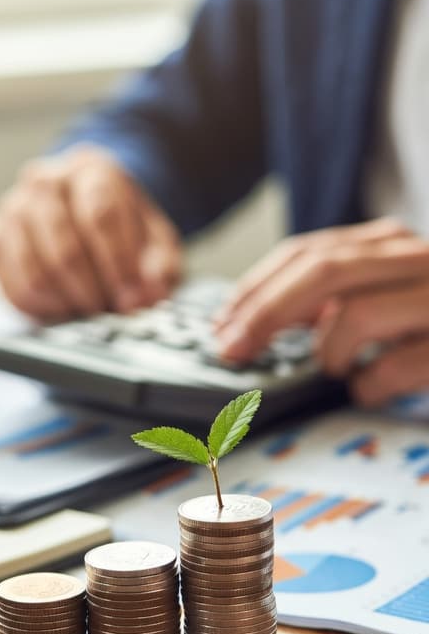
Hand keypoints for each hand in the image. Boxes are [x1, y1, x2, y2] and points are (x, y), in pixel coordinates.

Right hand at [0, 145, 181, 320]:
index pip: (100, 215)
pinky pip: (15, 289)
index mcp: (90, 170)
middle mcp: (44, 182)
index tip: (133, 298)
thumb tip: (147, 296)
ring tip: (91, 309)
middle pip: (65, 248)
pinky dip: (44, 310)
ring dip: (68, 303)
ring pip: (37, 273)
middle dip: (93, 290)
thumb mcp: (156, 239)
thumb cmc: (122, 224)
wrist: (88, 206)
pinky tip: (66, 310)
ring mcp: (13, 210)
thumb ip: (160, 266)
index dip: (119, 264)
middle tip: (111, 311)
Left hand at [214, 218, 428, 406]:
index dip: (256, 289)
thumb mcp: (387, 292)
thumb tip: (265, 319)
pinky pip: (395, 366)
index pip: (309, 252)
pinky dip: (369, 384)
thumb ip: (339, 293)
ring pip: (357, 313)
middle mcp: (419, 261)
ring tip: (332, 368)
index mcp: (392, 245)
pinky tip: (370, 388)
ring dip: (327, 350)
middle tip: (235, 350)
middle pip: (323, 272)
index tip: (224, 325)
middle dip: (266, 314)